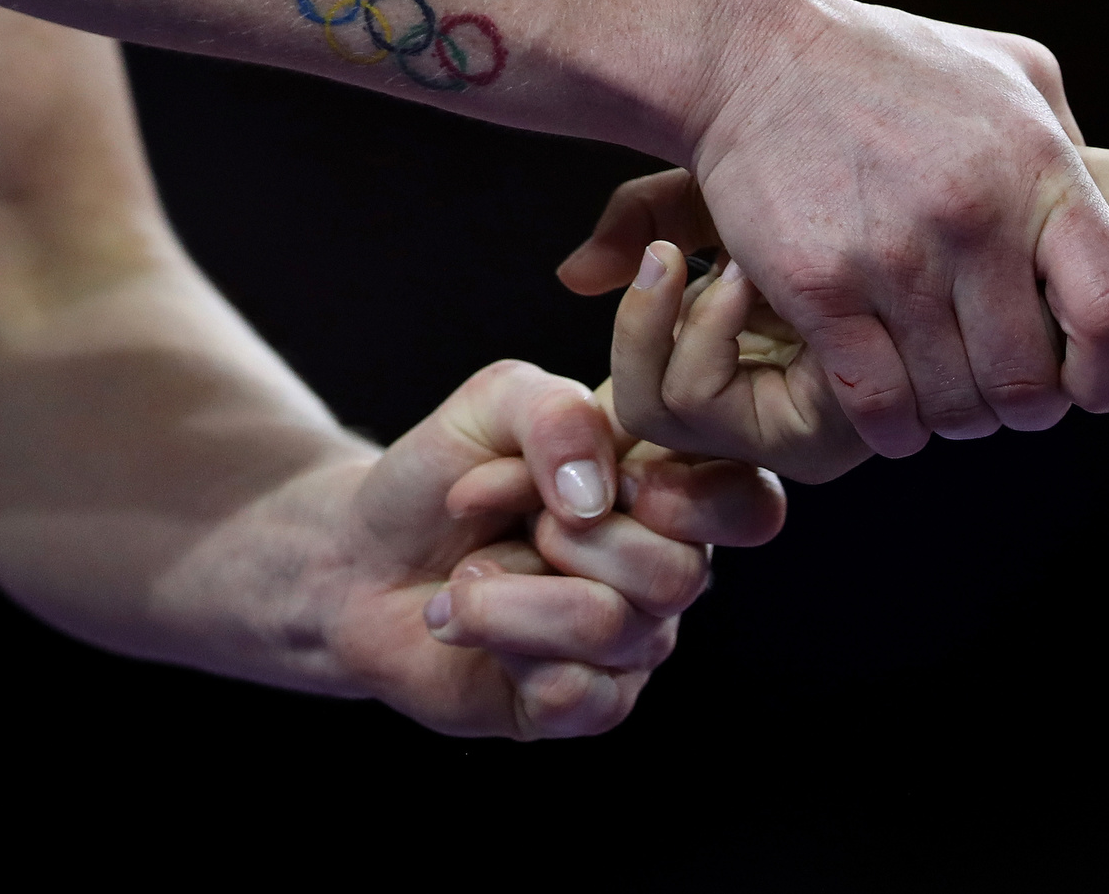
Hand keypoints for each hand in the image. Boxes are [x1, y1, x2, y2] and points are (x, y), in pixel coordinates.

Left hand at [162, 360, 783, 738]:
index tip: (623, 478)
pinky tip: (465, 623)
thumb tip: (597, 493)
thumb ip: (558, 413)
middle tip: (515, 522)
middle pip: (678, 573)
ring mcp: (628, 646)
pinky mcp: (579, 706)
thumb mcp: (496, 401)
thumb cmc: (441, 474)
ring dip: (511, 593)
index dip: (696, 497)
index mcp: (670, 491)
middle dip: (569, 537)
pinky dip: (503, 646)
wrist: (358, 557)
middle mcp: (665, 573)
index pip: (750, 506)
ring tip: (467, 578)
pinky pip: (579, 694)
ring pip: (614, 629)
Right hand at [563, 0, 1108, 456]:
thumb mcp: (1006, 70)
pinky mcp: (818, 288)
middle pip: (1027, 382)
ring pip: (952, 405)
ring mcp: (893, 258)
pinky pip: (877, 405)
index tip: (1089, 384)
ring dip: (952, 417)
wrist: (750, 56)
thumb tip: (1103, 222)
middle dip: (1021, 408)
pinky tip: (887, 408)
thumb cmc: (883, 64)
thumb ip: (1068, 142)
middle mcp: (972, 220)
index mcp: (1037, 170)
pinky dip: (891, 427)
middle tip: (999, 394)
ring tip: (940, 392)